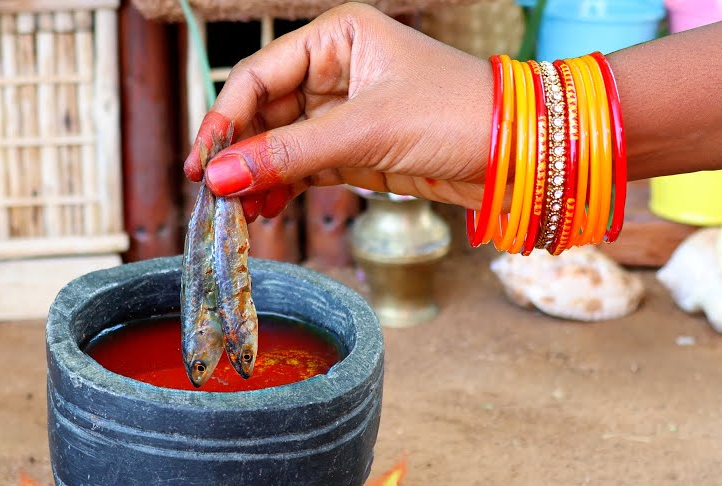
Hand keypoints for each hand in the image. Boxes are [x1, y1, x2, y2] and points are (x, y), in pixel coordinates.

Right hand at [183, 2, 493, 219]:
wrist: (520, 154)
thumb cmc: (456, 114)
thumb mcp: (367, 131)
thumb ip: (290, 154)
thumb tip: (221, 176)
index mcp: (336, 37)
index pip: (257, 77)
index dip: (224, 121)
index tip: (201, 163)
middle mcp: (334, 69)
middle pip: (262, 113)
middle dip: (238, 155)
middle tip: (213, 197)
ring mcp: (343, 111)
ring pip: (279, 144)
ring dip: (256, 178)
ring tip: (237, 213)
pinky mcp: (354, 149)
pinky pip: (302, 167)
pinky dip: (281, 189)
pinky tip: (263, 211)